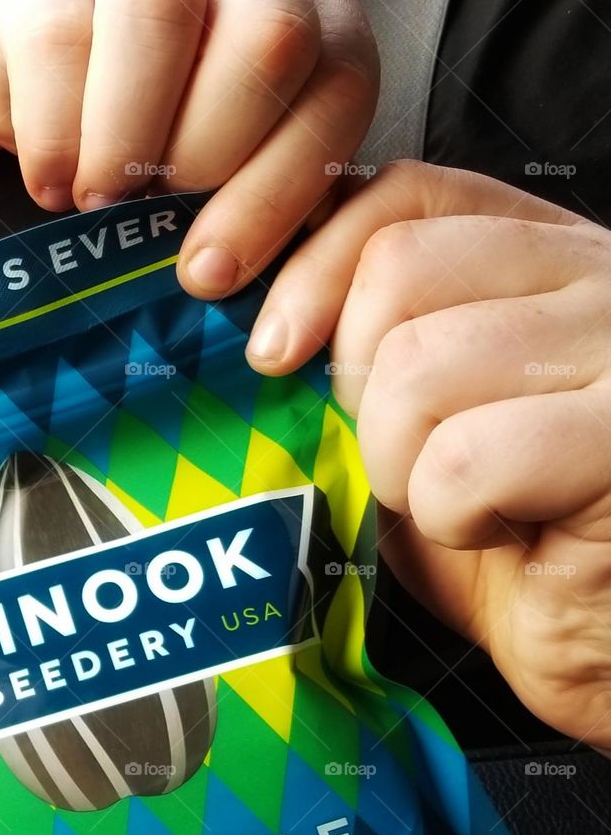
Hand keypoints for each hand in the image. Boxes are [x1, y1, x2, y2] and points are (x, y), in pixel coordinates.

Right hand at [0, 0, 376, 289]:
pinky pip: (57, 35)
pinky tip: (56, 179)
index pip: (335, 91)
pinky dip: (54, 131)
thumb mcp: (234, 176)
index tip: (217, 274)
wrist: (47, 86)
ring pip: (161, 10)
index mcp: (319, 18)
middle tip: (160, 212)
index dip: (280, 192)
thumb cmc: (161, 146)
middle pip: (269, 35)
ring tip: (101, 199)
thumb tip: (277, 313)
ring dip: (128, 135)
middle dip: (213, 154)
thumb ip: (267, 211)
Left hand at [250, 159, 610, 748]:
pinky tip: (502, 535)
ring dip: (402, 466)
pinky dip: (452, 518)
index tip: (257, 332)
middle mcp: (599, 277)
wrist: (603, 641)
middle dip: (361, 386)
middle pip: (399, 269)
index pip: (407, 193)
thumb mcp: (423, 425)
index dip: (313, 254)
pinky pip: (464, 459)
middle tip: (406, 456)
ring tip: (459, 503)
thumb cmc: (517, 541)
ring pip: (419, 364)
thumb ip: (372, 348)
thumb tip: (260, 315)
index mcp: (547, 256)